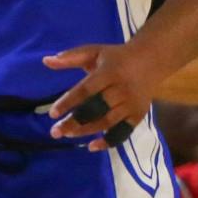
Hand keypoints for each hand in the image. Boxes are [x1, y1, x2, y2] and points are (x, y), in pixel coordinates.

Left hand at [44, 42, 161, 149]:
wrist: (152, 60)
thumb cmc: (117, 57)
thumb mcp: (94, 51)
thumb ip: (70, 57)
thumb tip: (46, 61)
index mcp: (109, 72)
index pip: (86, 90)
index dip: (69, 102)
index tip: (52, 113)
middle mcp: (121, 90)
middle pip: (96, 109)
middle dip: (74, 122)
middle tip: (55, 131)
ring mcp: (131, 104)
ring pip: (107, 122)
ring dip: (86, 132)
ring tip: (67, 135)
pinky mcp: (138, 115)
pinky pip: (123, 132)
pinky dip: (108, 142)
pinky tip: (91, 146)